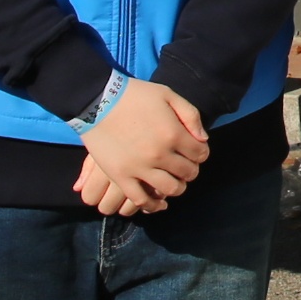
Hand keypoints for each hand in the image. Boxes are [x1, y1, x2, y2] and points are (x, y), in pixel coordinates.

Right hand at [78, 77, 210, 210]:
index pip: (200, 154)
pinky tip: (159, 202)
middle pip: (187, 172)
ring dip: (177, 188)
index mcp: (173, 133)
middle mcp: (160, 154)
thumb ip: (190, 116)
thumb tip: (203, 140)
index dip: (201, 153)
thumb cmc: (134, 95)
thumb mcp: (168, 95)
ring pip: (169, 189)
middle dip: (191, 170)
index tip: (195, 152)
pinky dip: (153, 205)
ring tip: (174, 182)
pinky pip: (141, 199)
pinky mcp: (120, 176)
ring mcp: (139, 168)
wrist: (98, 100)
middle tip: (185, 166)